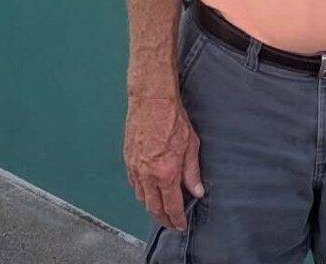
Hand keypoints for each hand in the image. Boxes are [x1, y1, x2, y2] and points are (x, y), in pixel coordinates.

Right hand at [124, 89, 203, 230]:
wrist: (151, 101)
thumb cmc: (172, 119)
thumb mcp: (191, 146)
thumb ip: (192, 173)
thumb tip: (197, 191)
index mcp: (165, 173)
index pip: (171, 205)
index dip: (176, 218)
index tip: (180, 224)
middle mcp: (147, 174)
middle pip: (153, 207)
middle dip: (163, 219)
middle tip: (171, 223)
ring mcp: (135, 168)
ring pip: (141, 198)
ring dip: (151, 208)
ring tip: (161, 212)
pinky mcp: (128, 161)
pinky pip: (134, 185)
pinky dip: (141, 194)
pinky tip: (148, 194)